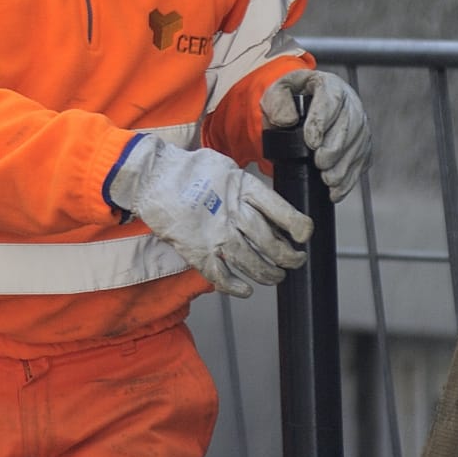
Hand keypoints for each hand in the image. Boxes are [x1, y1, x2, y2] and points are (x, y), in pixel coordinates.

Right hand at [107, 135, 311, 298]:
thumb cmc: (188, 168)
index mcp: (243, 189)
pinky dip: (235, 287)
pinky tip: (246, 290)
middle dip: (288, 258)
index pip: (281, 211)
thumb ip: (248, 185)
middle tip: (295, 262)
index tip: (305, 236)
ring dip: (268, 274)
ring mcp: (215, 235)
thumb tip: (266, 202)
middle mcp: (233, 214)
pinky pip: (221, 276)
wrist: (152, 177)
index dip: (299, 227)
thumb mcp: (227, 166)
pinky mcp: (197, 252)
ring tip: (276, 277)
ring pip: (251, 263)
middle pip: (270, 243)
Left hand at [262, 69, 371, 199]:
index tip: (311, 142)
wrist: (301, 108)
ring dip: (344, 166)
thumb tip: (287, 120)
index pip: (330, 100)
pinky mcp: (363, 144)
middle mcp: (350, 103)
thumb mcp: (276, 92)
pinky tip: (337, 190)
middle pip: (350, 125)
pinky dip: (350, 178)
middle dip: (335, 148)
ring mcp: (360, 124)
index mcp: (330, 85)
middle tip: (319, 164)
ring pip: (359, 145)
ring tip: (328, 180)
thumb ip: (276, 101)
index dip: (322, 122)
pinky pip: (362, 161)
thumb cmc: (291, 100)